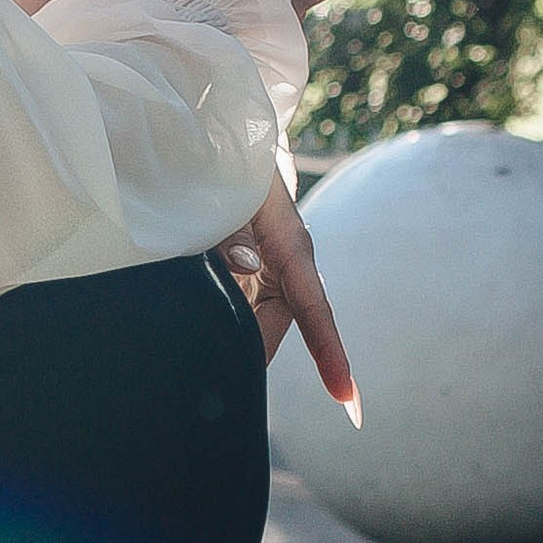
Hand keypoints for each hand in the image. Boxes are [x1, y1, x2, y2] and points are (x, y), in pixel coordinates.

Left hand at [221, 174, 360, 420]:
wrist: (229, 143)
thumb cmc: (233, 165)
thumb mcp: (231, 190)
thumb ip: (234, 226)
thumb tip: (246, 263)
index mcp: (290, 244)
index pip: (314, 308)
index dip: (329, 354)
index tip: (345, 398)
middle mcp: (286, 264)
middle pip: (275, 324)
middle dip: (250, 348)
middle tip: (212, 365)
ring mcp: (268, 269)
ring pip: (254, 317)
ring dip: (231, 328)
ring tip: (198, 334)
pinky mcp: (251, 271)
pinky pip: (239, 302)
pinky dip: (223, 313)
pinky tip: (197, 311)